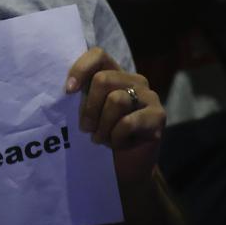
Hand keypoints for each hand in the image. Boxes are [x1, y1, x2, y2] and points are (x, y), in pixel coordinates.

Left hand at [66, 48, 164, 184]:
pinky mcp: (158, 116)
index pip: (99, 55)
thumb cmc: (103, 137)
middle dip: (89, 109)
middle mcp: (135, 80)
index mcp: (116, 74)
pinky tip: (118, 144)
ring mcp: (150, 97)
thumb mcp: (88, 113)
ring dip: (103, 127)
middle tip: (87, 129)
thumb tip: (68, 88)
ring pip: (116, 100)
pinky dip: (116, 138)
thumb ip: (82, 96)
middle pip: (103, 79)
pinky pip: (128, 123)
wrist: (126, 169)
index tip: (68, 91)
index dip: (81, 69)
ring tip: (102, 139)